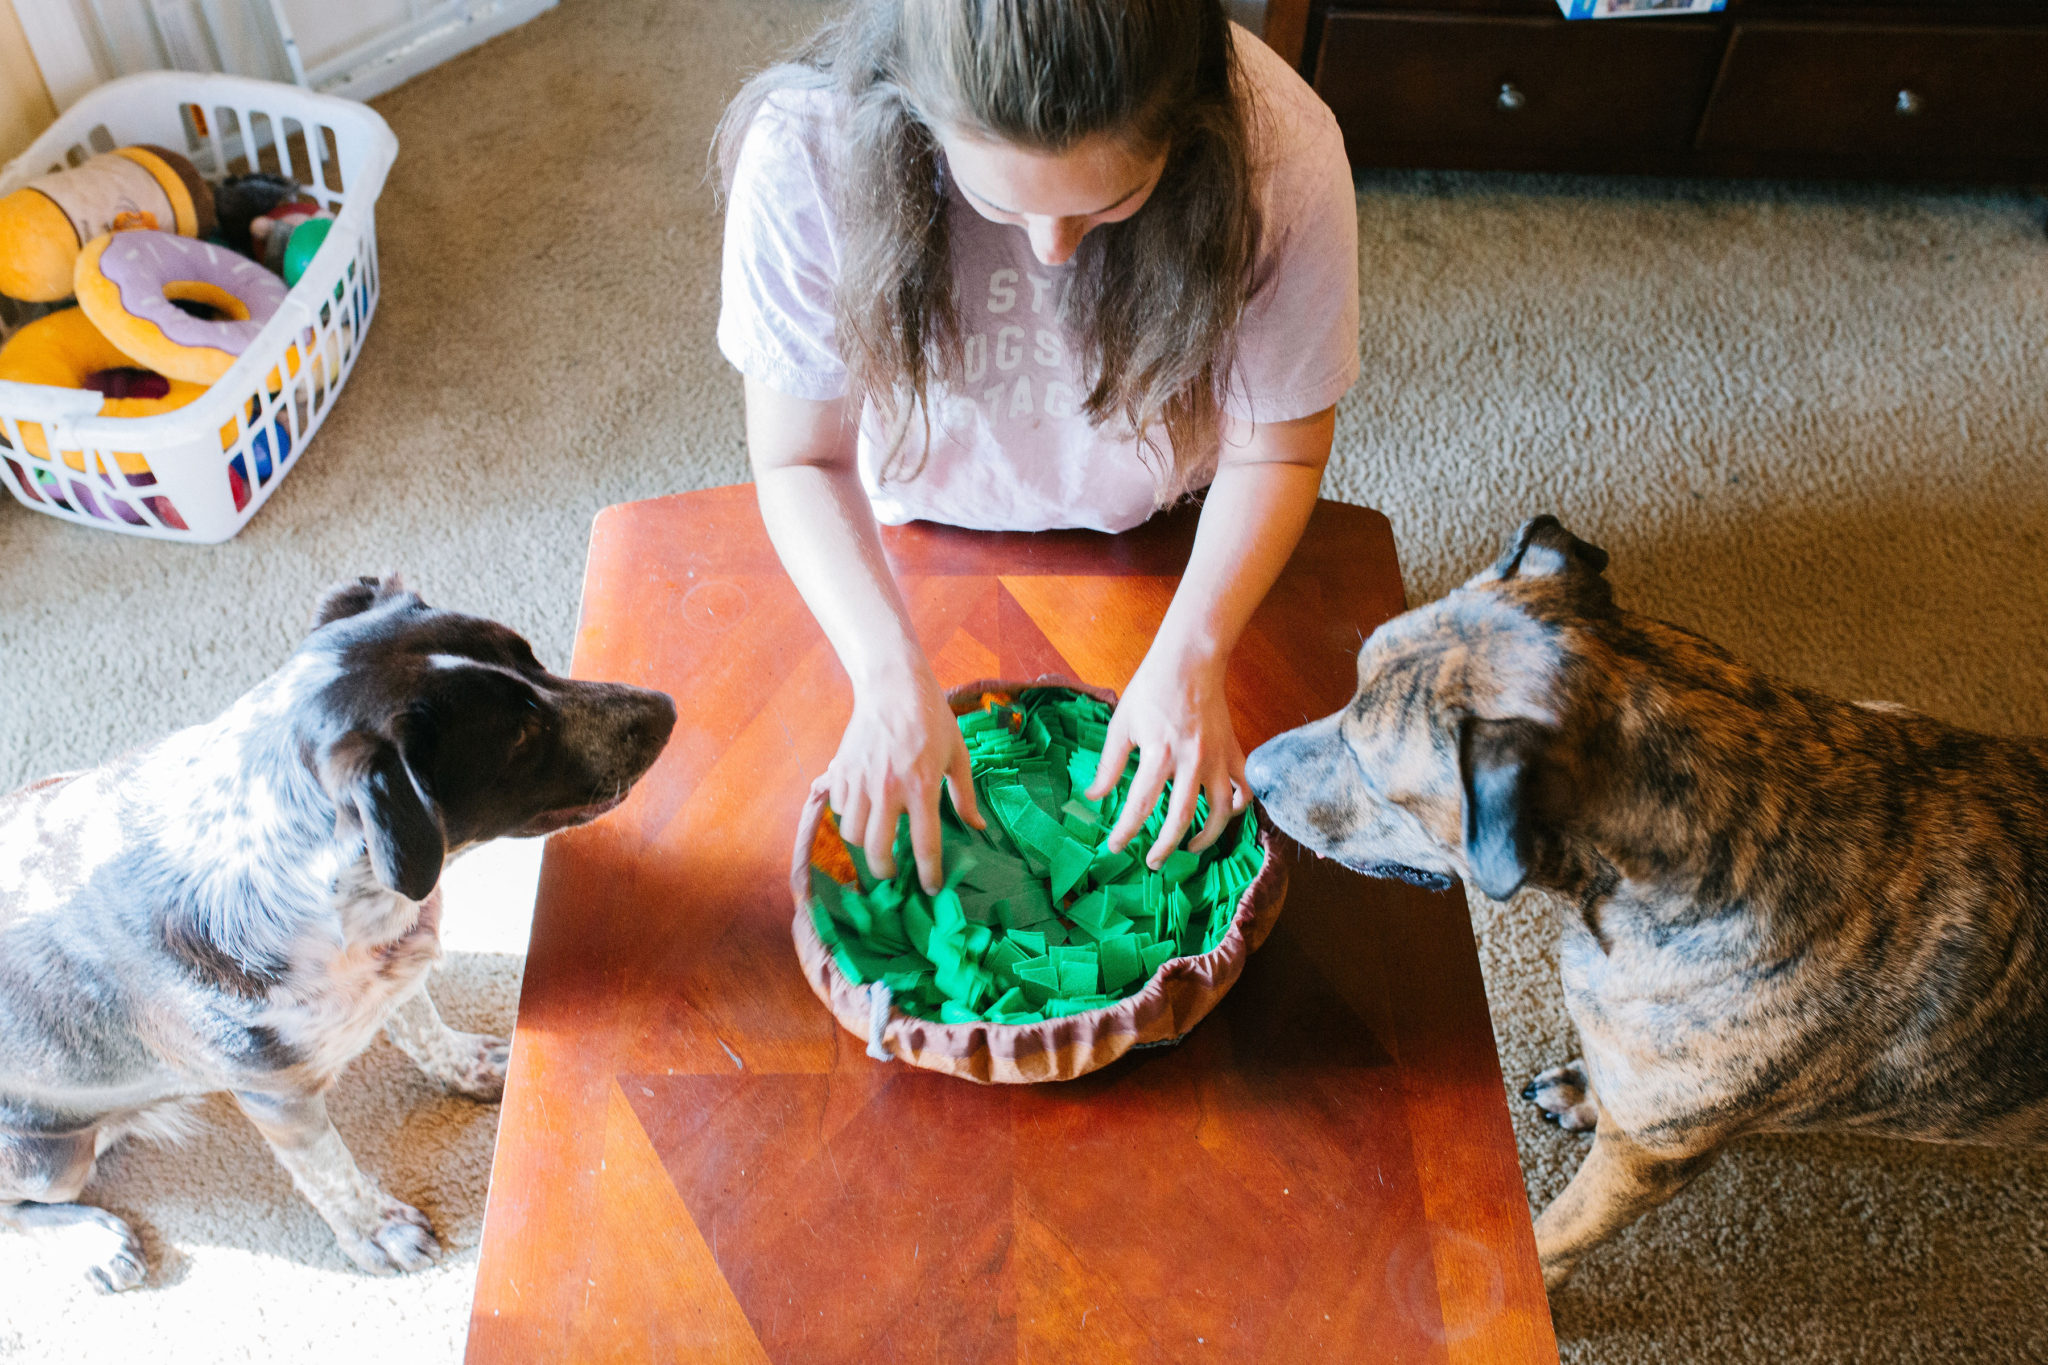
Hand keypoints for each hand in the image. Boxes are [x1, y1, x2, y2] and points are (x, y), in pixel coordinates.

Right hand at [820, 666, 984, 893]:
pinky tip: (863, 810)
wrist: (893, 686)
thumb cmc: (931, 719)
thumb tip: (977, 827)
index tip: (932, 888)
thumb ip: (965, 795)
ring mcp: (861, 781)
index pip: (925, 845)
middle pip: (878, 851)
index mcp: (922, 787)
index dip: (929, 874)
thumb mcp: (957, 755)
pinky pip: (840, 810)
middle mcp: (888, 789)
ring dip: (865, 844)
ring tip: (877, 839)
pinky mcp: (842, 771)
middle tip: (893, 873)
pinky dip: (850, 817)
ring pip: (853, 835)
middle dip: (886, 872)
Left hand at [1086, 647, 1248, 867]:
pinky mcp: (1233, 751)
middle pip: (1181, 818)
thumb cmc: (1151, 689)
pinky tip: (1224, 814)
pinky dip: (1238, 806)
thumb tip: (1094, 796)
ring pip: (1220, 811)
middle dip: (1165, 846)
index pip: (1141, 804)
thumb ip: (1109, 764)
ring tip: (1190, 848)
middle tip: (1152, 862)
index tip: (1115, 846)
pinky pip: (1244, 788)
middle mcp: (1191, 761)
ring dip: (1206, 836)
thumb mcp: (1122, 724)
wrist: (1190, 660)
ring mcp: (1217, 758)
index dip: (1126, 831)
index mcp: (1158, 754)